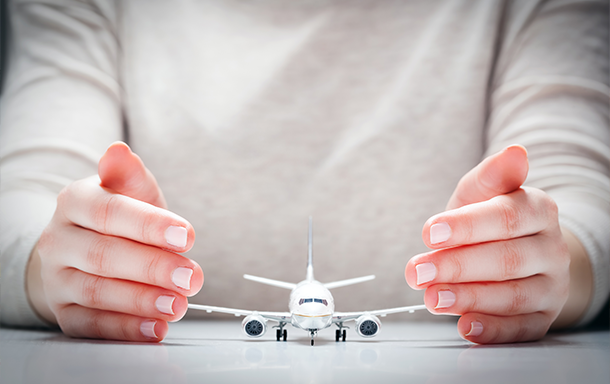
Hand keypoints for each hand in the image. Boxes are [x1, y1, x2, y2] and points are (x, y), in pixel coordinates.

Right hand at [28, 142, 202, 341]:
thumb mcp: (130, 192)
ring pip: (97, 292)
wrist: (83, 248)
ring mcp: (57, 278)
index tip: (187, 235)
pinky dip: (126, 329)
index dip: (150, 226)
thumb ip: (131, 177)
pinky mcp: (64, 312)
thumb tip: (118, 151)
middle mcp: (59, 240)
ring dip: (142, 301)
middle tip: (193, 277)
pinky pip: (92, 324)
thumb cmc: (119, 218)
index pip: (110, 212)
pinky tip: (156, 328)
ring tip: (179, 305)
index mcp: (75, 202)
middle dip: (153, 268)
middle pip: (105, 255)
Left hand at [405, 145, 569, 343]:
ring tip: (431, 297)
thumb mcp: (482, 195)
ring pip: (513, 296)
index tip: (429, 233)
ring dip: (468, 298)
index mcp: (538, 210)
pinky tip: (466, 327)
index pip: (506, 217)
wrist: (520, 252)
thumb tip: (514, 152)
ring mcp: (551, 286)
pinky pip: (521, 329)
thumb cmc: (490, 221)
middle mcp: (551, 248)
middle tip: (416, 272)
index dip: (466, 226)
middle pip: (506, 259)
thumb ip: (489, 178)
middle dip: (456, 266)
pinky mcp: (542, 317)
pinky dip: (493, 330)